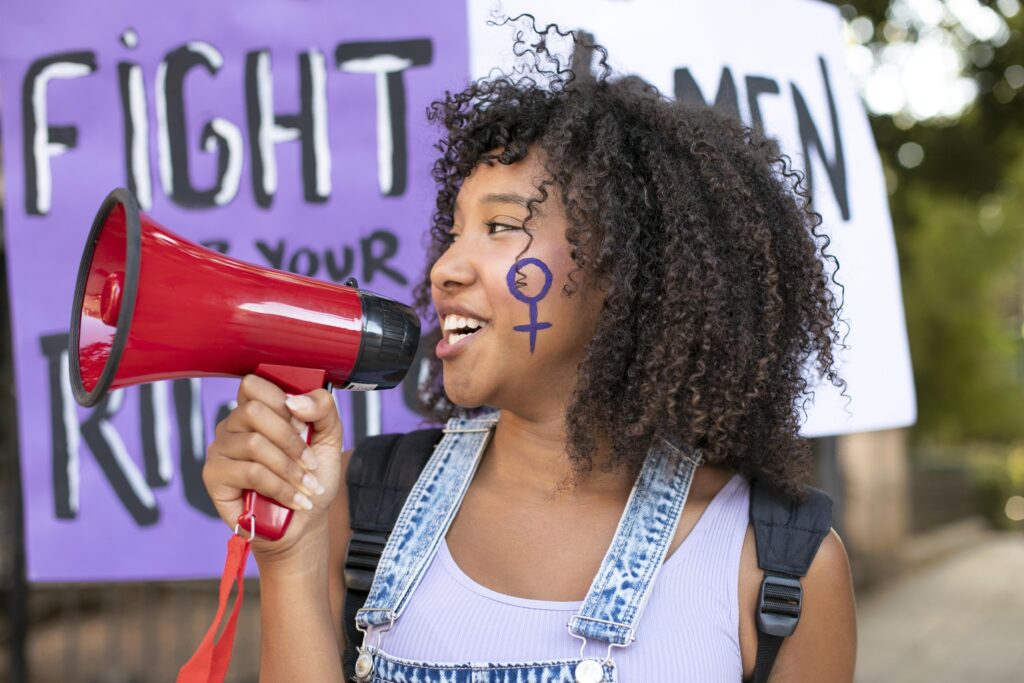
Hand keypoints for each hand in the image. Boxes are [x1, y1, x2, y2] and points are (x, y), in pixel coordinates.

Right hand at [202, 374, 344, 558]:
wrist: (306, 518)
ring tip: (308, 486)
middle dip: (291, 439)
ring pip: (253, 444)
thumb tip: (294, 401)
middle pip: (253, 411)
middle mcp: (233, 425)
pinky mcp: (214, 476)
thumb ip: (322, 408)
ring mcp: (220, 449)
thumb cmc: (312, 475)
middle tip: (311, 463)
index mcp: (256, 409)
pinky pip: (249, 473)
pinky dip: (280, 486)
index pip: (253, 384)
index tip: (303, 424)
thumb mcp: (329, 436)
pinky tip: (294, 499)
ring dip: (289, 468)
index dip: (280, 400)